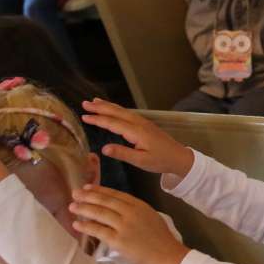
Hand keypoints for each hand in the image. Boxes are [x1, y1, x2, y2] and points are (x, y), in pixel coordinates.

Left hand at [69, 186, 188, 263]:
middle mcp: (131, 213)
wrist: (167, 256)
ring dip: (84, 209)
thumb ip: (135, 212)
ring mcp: (124, 226)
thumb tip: (115, 210)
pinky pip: (98, 231)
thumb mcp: (151, 218)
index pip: (116, 195)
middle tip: (75, 193)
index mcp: (140, 206)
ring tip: (72, 206)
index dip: (100, 190)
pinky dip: (86, 227)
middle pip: (106, 201)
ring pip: (100, 214)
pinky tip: (76, 225)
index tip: (88, 187)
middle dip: (88, 196)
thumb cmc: (161, 239)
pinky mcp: (118, 240)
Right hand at [78, 100, 194, 177]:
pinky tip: (112, 110)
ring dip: (108, 106)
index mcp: (137, 132)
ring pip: (122, 111)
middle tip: (85, 103)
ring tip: (94, 102)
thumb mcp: (140, 161)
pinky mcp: (145, 125)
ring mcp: (143, 122)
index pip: (113, 123)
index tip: (84, 117)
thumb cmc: (161, 161)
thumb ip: (122, 153)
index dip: (98, 119)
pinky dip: (117, 110)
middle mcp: (139, 124)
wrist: (179, 157)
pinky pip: (128, 114)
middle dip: (100, 107)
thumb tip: (104, 148)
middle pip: (117, 112)